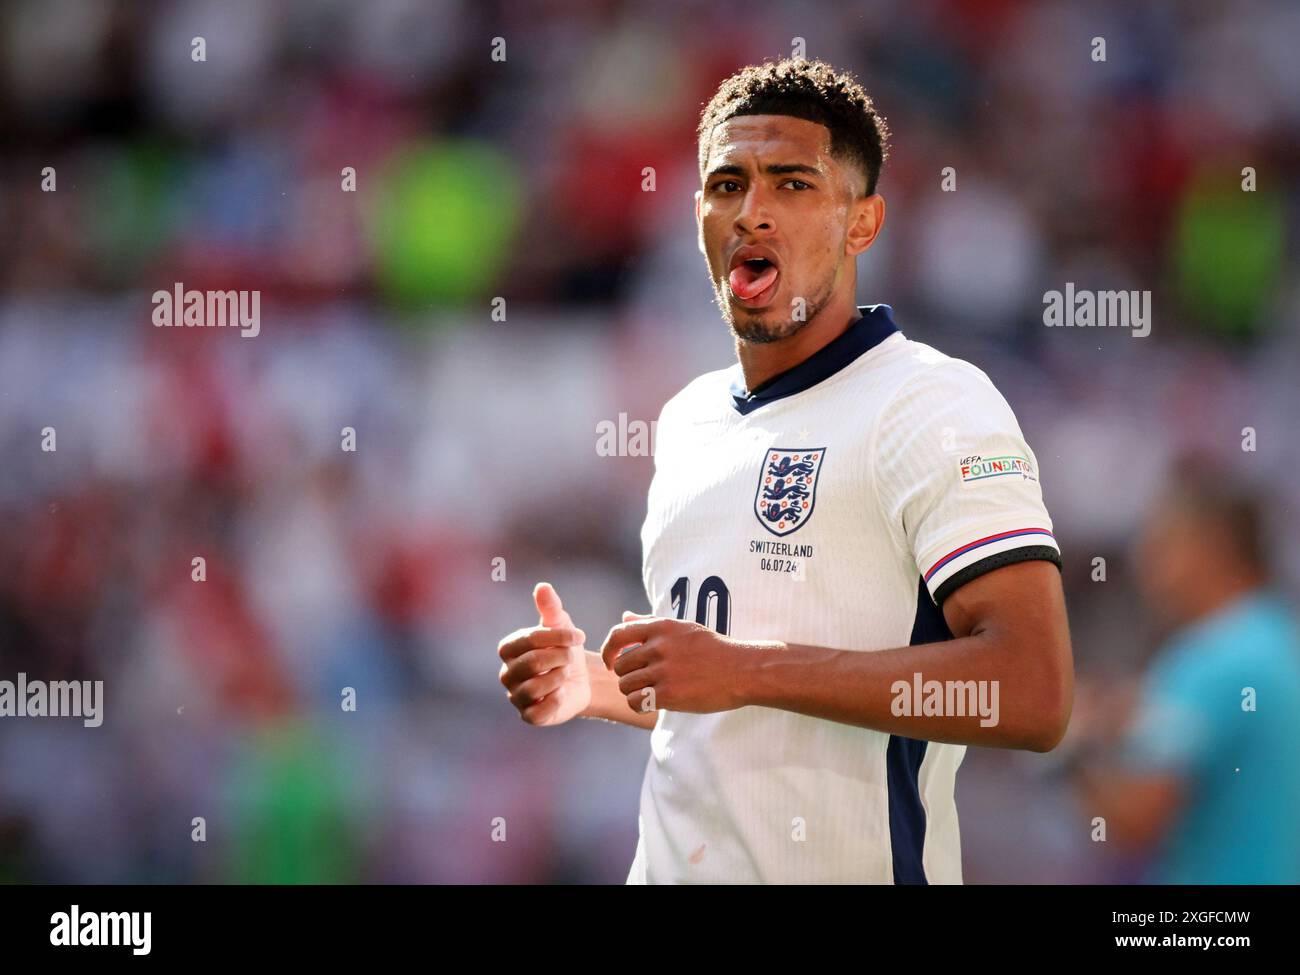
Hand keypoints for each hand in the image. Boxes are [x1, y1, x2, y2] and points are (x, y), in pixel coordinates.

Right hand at [498, 582, 590, 725]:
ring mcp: (516, 696)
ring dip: (558, 678)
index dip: (556, 636)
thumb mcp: (561, 626)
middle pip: (531, 663)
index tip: (580, 635)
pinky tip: (565, 692)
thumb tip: (542, 586)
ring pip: (532, 688)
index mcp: (509, 649)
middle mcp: (507, 674)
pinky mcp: (530, 716)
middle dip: (559, 657)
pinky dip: (555, 701)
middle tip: (573, 656)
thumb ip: (550, 608)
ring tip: (567, 672)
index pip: (528, 640)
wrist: (581, 679)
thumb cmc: (565, 648)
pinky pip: (536, 713)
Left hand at [599, 611, 753, 714]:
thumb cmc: (713, 650)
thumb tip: (625, 616)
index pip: (618, 635)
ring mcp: (664, 671)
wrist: (742, 670)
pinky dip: (638, 705)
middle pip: (620, 665)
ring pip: (625, 685)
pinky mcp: (669, 694)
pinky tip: (652, 703)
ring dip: (633, 691)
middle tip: (644, 681)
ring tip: (650, 692)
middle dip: (627, 675)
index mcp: (661, 627)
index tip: (611, 661)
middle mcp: (659, 647)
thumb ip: (651, 622)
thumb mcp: (683, 628)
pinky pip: (635, 701)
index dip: (608, 650)